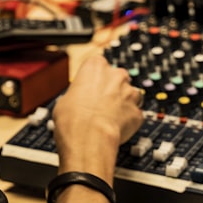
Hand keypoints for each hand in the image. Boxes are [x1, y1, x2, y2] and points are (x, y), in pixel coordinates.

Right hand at [51, 55, 143, 177]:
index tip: (90, 88)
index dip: (93, 79)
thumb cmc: (73, 118)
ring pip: (130, 95)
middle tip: (99, 104)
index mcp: (96, 66)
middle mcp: (116, 75)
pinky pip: (134, 114)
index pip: (98, 65)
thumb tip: (78, 100)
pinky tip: (115, 128)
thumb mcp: (64, 98)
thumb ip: (78, 93)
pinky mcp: (137, 112)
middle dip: (111, 89)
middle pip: (117, 78)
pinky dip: (127, 121)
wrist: (88, 137)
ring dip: (122, 104)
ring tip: (108, 118)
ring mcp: (130, 93)